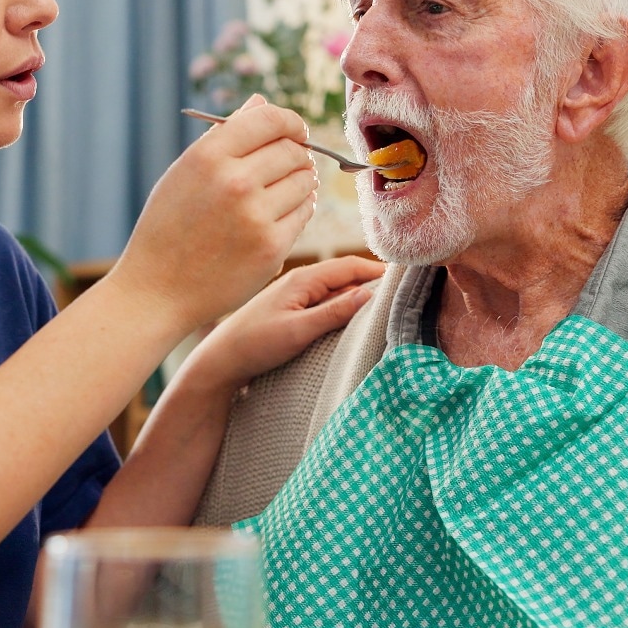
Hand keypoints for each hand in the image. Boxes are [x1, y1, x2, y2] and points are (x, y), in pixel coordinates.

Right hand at [111, 95, 319, 328]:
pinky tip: (279, 215)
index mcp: (209, 155)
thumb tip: (261, 101)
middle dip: (297, 155)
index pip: (271, 119)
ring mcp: (255, 216)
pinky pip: (304, 213)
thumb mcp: (185, 173)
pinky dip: (298, 210)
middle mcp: (234, 181)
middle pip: (293, 150)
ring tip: (279, 193)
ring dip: (300, 183)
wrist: (157, 290)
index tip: (295, 132)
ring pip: (305, 181)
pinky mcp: (271, 247)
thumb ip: (225, 136)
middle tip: (287, 167)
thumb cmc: (169, 226)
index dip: (292, 122)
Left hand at [184, 256, 386, 393]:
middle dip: (373, 283)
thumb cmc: (254, 345)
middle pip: (347, 275)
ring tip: (386, 309)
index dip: (379, 271)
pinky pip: (325, 301)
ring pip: (337, 290)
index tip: (407, 278)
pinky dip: (343, 307)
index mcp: (303, 279)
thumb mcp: (297, 331)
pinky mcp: (291, 309)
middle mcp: (300, 281)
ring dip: (359, 297)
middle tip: (404, 296)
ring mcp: (296, 294)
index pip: (350, 265)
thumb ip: (333, 312)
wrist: (219, 361)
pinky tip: (353, 321)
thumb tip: (370, 294)